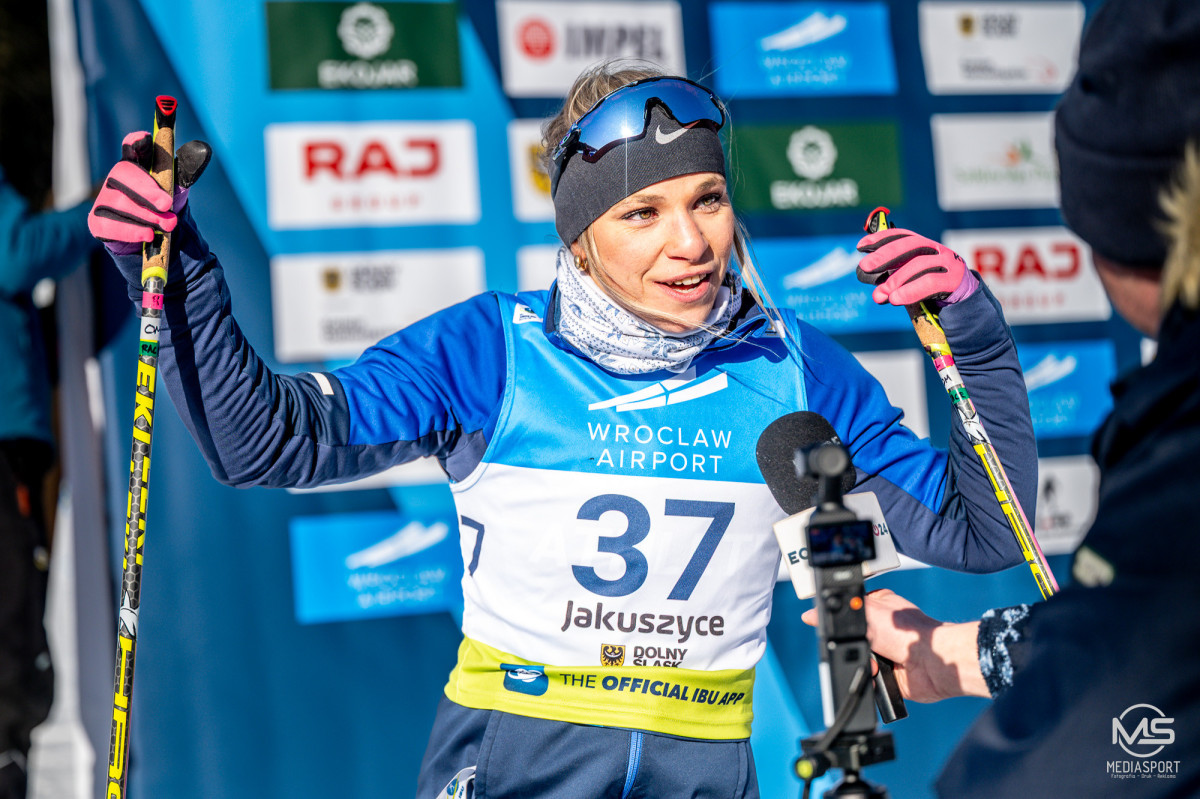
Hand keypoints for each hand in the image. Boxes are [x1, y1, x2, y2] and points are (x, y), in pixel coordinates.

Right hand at [88, 131, 211, 253]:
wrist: (154, 239)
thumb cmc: (164, 207)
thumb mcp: (177, 188)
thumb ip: (187, 170)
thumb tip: (203, 149)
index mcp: (137, 165)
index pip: (133, 147)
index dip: (136, 141)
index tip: (144, 138)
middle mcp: (116, 179)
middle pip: (123, 175)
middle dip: (146, 190)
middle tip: (166, 204)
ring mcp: (104, 199)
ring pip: (118, 202)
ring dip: (145, 215)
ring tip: (167, 224)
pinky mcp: (98, 222)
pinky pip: (110, 225)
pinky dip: (131, 231)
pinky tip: (148, 235)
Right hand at [801, 588, 988, 702]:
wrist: (932, 663)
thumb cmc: (909, 633)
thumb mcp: (868, 613)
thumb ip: (840, 614)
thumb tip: (810, 614)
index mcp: (877, 609)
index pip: (848, 615)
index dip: (840, 625)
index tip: (836, 630)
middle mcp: (881, 632)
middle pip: (850, 641)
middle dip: (850, 648)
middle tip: (862, 646)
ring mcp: (885, 655)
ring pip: (856, 662)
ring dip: (860, 665)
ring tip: (873, 662)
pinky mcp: (887, 677)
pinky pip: (866, 681)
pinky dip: (868, 680)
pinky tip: (876, 674)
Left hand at [856, 228, 977, 306]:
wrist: (965, 302)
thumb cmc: (934, 289)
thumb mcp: (911, 281)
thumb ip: (892, 282)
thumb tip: (873, 291)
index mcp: (925, 246)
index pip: (902, 236)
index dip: (881, 238)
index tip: (860, 246)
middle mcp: (937, 250)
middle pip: (910, 246)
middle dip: (884, 255)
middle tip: (864, 267)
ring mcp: (948, 263)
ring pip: (919, 265)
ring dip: (896, 280)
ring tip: (880, 294)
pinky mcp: (955, 280)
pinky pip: (930, 283)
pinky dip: (910, 291)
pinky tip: (895, 299)